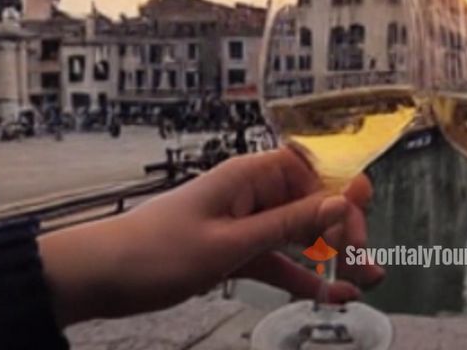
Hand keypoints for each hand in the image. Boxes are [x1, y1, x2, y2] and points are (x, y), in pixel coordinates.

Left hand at [39, 148, 382, 325]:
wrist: (99, 278)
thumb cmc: (155, 252)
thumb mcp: (229, 242)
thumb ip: (288, 225)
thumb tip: (342, 203)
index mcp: (249, 176)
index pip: (313, 172)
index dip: (341, 196)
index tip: (354, 233)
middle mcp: (252, 194)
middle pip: (313, 203)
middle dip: (344, 232)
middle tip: (366, 265)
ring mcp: (245, 224)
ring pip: (301, 236)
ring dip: (332, 257)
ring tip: (367, 280)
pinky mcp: (236, 252)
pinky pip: (279, 261)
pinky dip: (304, 276)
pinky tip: (331, 294)